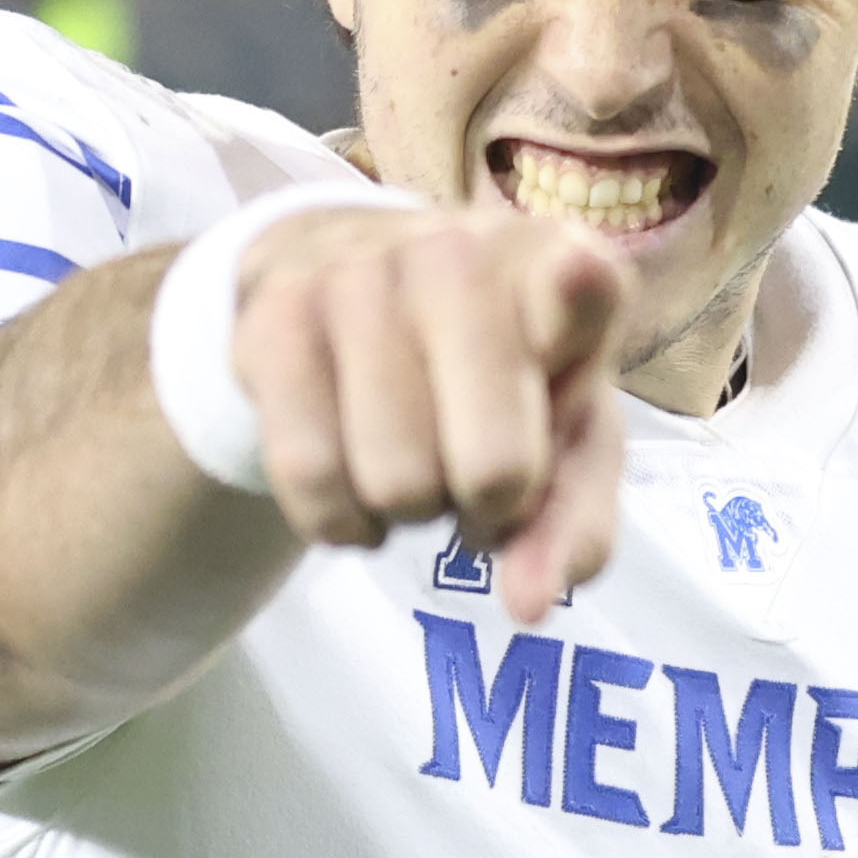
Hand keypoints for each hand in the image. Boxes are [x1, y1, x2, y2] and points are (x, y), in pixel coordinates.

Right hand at [229, 205, 627, 624]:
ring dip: (413, 511)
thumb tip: (529, 605)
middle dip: (491, 510)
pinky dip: (341, 520)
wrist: (350, 279)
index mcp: (559, 265)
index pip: (582, 282)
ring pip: (396, 483)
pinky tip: (358, 488)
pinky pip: (310, 476)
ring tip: (418, 462)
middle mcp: (458, 252)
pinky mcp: (275, 317)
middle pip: (494, 468)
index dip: (575, 297)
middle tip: (479, 478)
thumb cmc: (495, 372)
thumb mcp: (564, 439)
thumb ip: (572, 524)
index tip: (574, 279)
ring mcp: (357, 275)